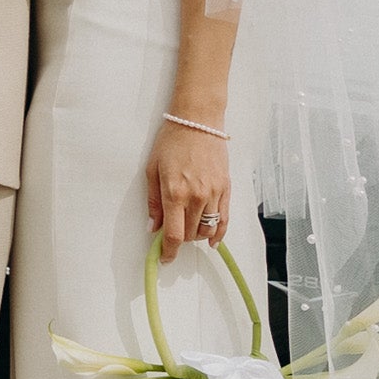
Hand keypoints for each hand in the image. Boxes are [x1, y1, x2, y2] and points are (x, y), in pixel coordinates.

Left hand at [146, 121, 231, 250]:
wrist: (197, 121)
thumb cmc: (171, 141)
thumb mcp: (152, 170)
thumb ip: (153, 202)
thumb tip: (153, 227)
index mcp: (175, 193)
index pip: (174, 234)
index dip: (168, 251)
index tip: (164, 257)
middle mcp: (197, 196)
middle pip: (190, 234)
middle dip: (179, 240)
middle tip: (171, 236)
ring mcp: (214, 193)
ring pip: (207, 229)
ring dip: (196, 236)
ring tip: (187, 230)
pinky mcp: (226, 188)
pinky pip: (224, 219)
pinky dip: (219, 233)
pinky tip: (213, 241)